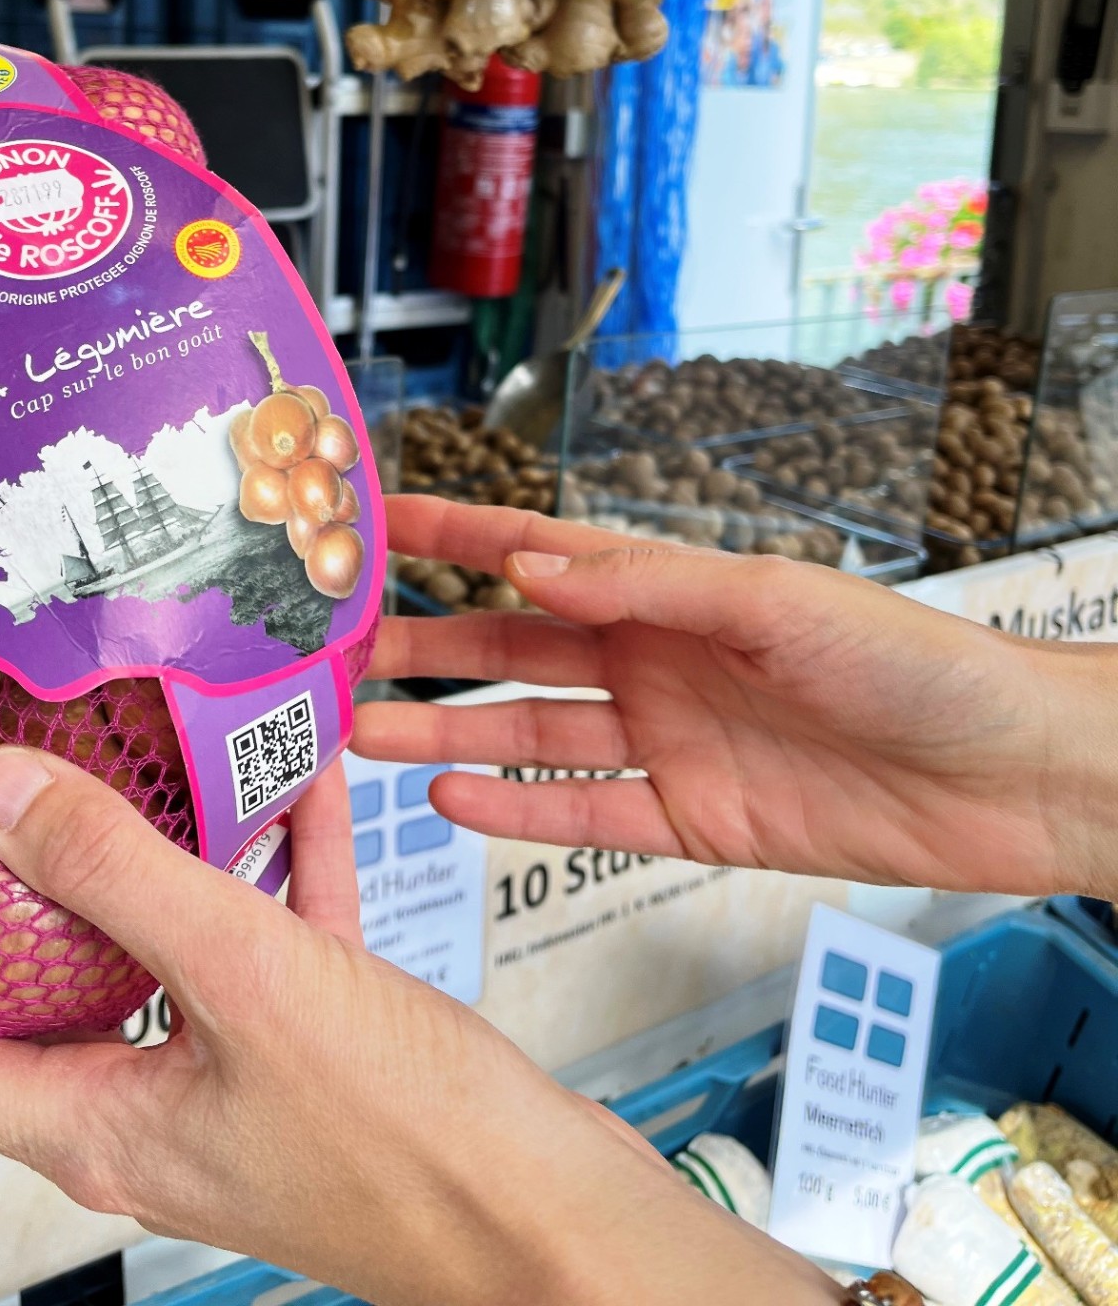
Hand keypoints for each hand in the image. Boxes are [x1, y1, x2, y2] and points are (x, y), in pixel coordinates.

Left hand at [0, 750, 833, 1305]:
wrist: (550, 1212)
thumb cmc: (408, 1143)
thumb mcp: (245, 980)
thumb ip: (120, 877)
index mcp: (101, 1121)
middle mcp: (153, 1108)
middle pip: (40, 988)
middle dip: (23, 880)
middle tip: (12, 777)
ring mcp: (234, 1080)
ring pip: (165, 948)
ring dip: (163, 850)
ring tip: (160, 748)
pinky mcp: (312, 1053)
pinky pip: (268, 939)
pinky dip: (271, 862)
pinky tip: (301, 779)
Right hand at [354, 497, 1117, 899]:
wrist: (1006, 776)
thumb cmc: (916, 664)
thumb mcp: (776, 602)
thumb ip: (649, 583)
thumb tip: (531, 561)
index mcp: (673, 591)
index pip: (539, 551)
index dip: (454, 533)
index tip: (372, 519)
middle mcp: (657, 659)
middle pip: (512, 646)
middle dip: (423, 643)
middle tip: (334, 649)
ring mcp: (669, 741)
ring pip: (529, 733)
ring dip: (445, 731)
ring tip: (362, 734)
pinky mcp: (693, 820)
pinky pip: (584, 815)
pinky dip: (517, 809)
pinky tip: (454, 800)